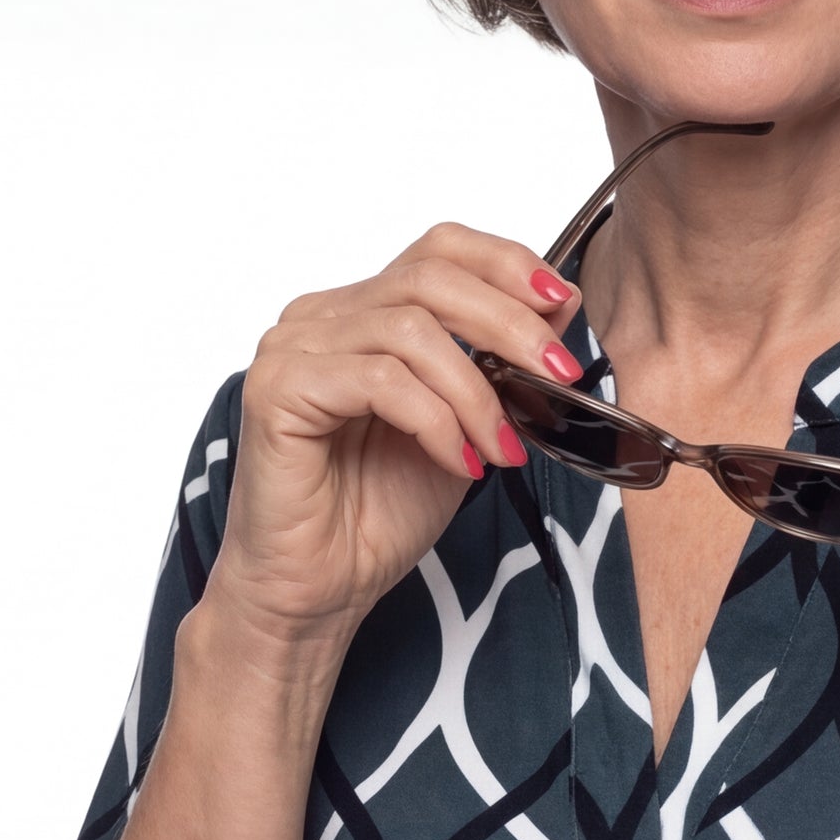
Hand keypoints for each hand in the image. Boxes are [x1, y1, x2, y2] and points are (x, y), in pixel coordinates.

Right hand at [209, 223, 586, 650]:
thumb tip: (559, 306)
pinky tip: (458, 463)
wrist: (319, 590)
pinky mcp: (278, 389)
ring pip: (410, 330)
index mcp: (364, 313)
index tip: (561, 302)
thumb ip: (499, 368)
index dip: (506, 263)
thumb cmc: (378, 516)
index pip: (438, 249)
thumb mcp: (466, 428)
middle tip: (557, 375)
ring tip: (500, 448)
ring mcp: (294, 348)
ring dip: (475, 392)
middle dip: (509, 324)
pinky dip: (435, 421)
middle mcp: (322, 317)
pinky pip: (379, 380)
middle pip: (429, 277)